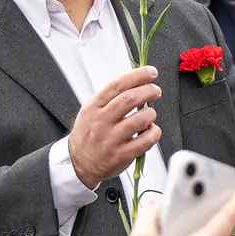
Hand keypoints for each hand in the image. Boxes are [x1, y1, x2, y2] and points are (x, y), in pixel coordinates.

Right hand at [70, 67, 160, 188]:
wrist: (79, 163)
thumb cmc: (89, 135)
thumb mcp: (91, 112)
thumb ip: (110, 99)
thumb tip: (137, 83)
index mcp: (94, 107)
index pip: (117, 85)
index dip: (137, 76)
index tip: (150, 72)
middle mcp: (101, 121)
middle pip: (129, 99)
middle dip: (148, 91)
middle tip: (155, 90)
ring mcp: (112, 139)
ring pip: (140, 119)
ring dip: (151, 113)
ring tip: (150, 114)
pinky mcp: (122, 154)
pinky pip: (146, 141)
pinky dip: (154, 133)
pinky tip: (151, 131)